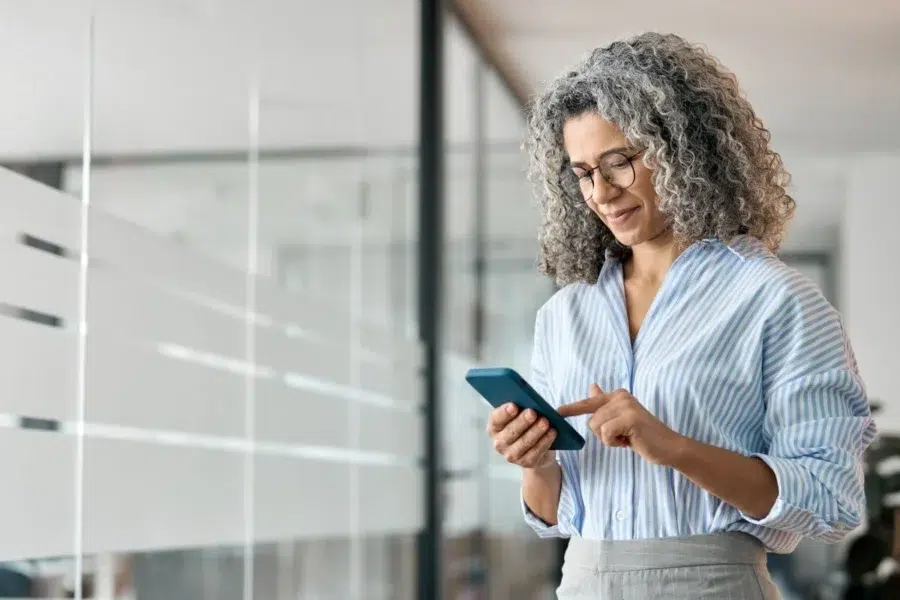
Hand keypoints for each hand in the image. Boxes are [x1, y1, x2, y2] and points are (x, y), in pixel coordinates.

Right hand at [486, 403, 556, 468]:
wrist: (534, 450)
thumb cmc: (526, 426)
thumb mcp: (521, 416)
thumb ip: (524, 408)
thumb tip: (536, 403)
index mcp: (495, 427)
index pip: (496, 419)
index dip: (504, 413)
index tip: (514, 406)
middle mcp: (499, 443)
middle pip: (510, 432)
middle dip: (522, 421)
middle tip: (532, 412)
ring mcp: (511, 455)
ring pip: (524, 442)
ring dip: (535, 431)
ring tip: (545, 422)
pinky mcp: (525, 462)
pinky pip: (536, 451)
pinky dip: (544, 441)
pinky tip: (551, 432)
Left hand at [557, 384, 683, 465]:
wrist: (668, 447)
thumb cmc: (643, 435)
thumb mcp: (622, 418)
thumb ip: (606, 403)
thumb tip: (592, 386)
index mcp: (618, 395)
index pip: (589, 401)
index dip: (572, 408)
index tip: (556, 412)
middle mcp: (621, 396)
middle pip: (591, 419)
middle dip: (603, 434)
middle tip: (623, 436)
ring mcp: (625, 406)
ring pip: (596, 427)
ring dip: (609, 439)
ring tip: (627, 438)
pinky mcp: (629, 418)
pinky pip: (605, 434)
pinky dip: (613, 443)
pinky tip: (628, 441)